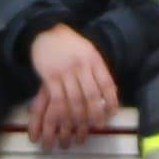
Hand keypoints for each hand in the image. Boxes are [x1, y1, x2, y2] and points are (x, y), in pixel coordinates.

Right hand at [22, 26, 121, 145]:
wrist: (46, 31)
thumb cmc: (70, 45)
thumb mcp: (89, 51)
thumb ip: (98, 70)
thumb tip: (112, 92)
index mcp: (94, 59)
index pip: (107, 84)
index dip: (111, 101)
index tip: (112, 113)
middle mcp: (81, 66)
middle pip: (91, 95)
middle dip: (95, 113)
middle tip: (98, 125)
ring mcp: (65, 71)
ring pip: (75, 100)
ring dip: (79, 118)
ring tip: (83, 127)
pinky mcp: (50, 77)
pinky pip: (58, 100)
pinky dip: (63, 113)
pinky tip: (66, 120)